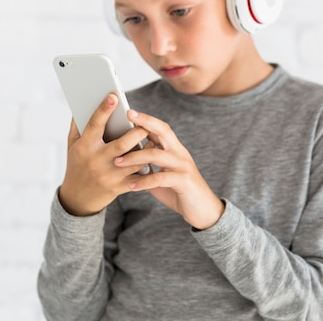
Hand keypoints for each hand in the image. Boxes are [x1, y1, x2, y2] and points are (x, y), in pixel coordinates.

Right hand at [59, 94, 149, 215]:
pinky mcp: (119, 187)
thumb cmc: (77, 164)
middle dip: (136, 132)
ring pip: (134, 161)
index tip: (114, 96)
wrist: (78, 198)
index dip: (104, 110)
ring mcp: (109, 175)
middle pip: (122, 144)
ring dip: (146, 149)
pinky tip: (151, 156)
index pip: (94, 125)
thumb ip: (78, 124)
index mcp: (84, 147)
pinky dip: (146, 166)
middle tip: (145, 123)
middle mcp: (96, 161)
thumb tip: (84, 101)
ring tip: (152, 138)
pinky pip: (138, 175)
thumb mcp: (72, 145)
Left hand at [113, 110, 224, 229]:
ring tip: (118, 162)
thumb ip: (149, 167)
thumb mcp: (162, 177)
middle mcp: (180, 154)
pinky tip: (131, 185)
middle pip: (163, 131)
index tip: (129, 112)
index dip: (147, 119)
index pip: (161, 128)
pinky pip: (160, 178)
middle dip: (145, 123)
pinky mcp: (184, 181)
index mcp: (175, 150)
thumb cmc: (180, 193)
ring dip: (134, 157)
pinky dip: (143, 181)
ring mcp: (183, 166)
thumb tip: (128, 159)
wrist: (204, 211)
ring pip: (156, 155)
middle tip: (128, 116)